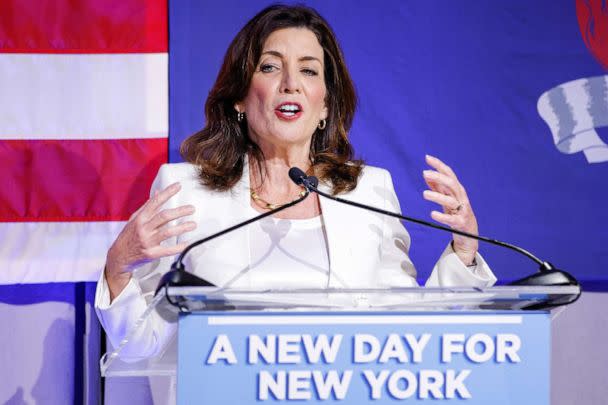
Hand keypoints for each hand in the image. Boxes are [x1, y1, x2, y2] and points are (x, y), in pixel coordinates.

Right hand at [105, 182, 196, 298]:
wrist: (119, 256)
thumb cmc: (129, 235)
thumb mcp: (135, 219)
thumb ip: (148, 206)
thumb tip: (158, 192)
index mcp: (140, 218)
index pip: (155, 202)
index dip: (167, 193)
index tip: (178, 186)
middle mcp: (143, 229)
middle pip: (164, 216)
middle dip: (180, 211)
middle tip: (192, 209)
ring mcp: (147, 241)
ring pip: (168, 232)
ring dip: (182, 228)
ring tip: (193, 224)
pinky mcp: (151, 254)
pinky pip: (168, 250)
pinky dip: (178, 247)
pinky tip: (187, 243)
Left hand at [422, 155, 477, 265]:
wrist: (469, 235)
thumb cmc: (457, 214)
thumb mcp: (448, 199)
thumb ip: (438, 187)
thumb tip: (427, 175)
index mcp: (457, 190)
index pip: (449, 174)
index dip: (439, 165)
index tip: (427, 158)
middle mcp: (461, 198)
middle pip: (451, 184)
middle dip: (439, 177)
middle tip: (425, 173)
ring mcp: (462, 210)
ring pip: (451, 200)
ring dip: (437, 196)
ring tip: (425, 194)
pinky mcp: (460, 223)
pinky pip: (451, 219)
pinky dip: (442, 216)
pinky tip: (433, 214)